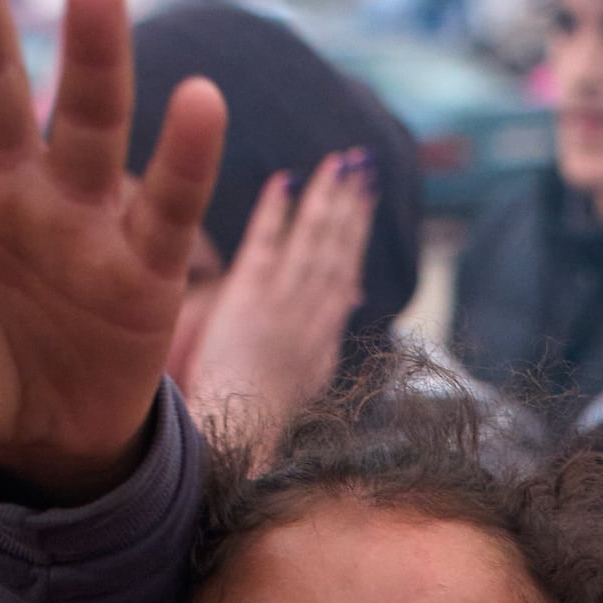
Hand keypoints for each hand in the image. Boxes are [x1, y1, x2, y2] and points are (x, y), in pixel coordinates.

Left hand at [176, 152, 376, 424]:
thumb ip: (329, 328)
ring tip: (340, 162)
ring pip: (312, 242)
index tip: (366, 195)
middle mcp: (310, 316)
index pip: (345, 272)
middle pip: (335, 250)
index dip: (357, 231)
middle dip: (350, 205)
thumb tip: (355, 291)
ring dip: (327, 200)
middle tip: (361, 163)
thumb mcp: (310, 375)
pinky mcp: (248, 299)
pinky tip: (284, 180)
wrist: (235, 439)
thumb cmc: (260, 416)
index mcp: (325, 335)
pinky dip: (276, 212)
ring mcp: (281, 305)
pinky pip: (265, 246)